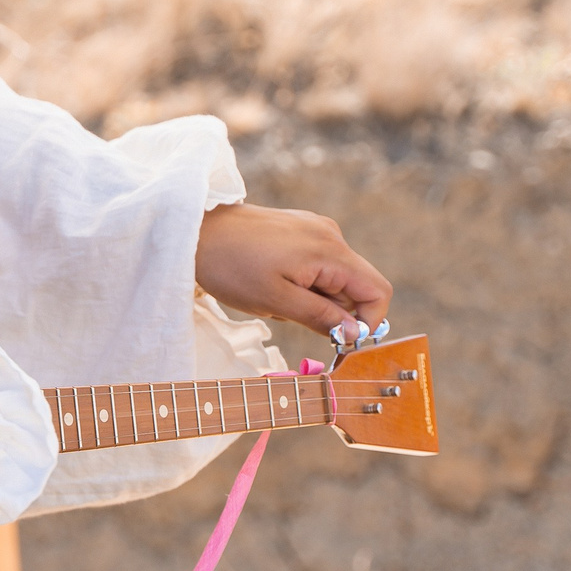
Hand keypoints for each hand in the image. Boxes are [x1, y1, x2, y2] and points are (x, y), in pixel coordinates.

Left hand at [194, 203, 393, 340]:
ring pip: (334, 279)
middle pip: (355, 285)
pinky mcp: (299, 230)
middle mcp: (330, 235)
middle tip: (289, 313)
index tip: (337, 340)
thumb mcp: (275, 301)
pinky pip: (316, 266)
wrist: (193, 230)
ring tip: (274, 295)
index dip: (366, 322)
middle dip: (330, 310)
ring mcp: (315, 229)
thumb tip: (355, 333)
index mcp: (330, 250)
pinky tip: (271, 281)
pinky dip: (301, 283)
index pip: (377, 291)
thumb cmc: (230, 266)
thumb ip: (320, 316)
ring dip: (312, 298)